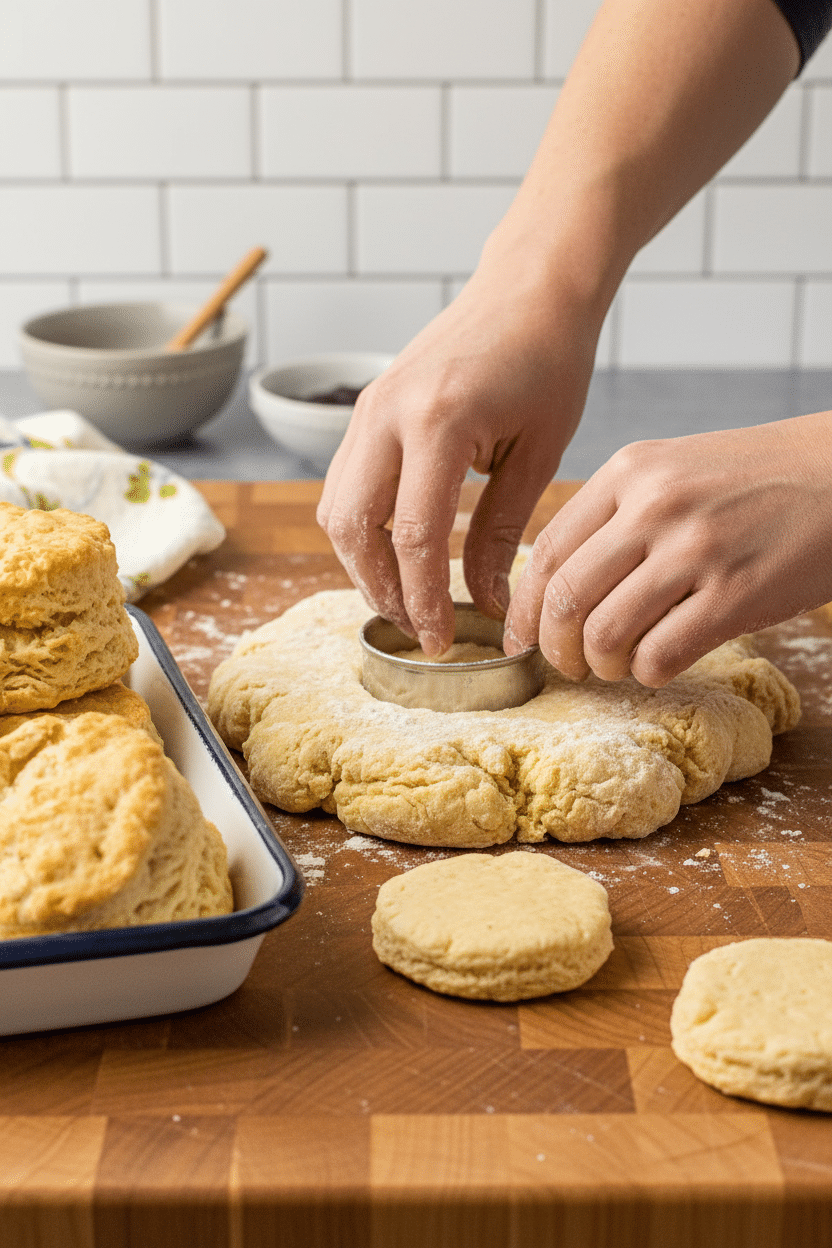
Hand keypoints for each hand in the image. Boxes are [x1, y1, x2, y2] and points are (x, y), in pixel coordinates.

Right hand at [317, 256, 599, 654]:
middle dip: (380, 589)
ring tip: (408, 596)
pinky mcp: (365, 408)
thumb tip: (489, 603)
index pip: (415, 536)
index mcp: (438, 422)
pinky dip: (363, 527)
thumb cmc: (548, 361)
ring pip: (335, 508)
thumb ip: (505, 531)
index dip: (424, 599)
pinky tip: (400, 550)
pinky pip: (344, 483)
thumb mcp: (539, 453)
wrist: (528, 287)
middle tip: (419, 625)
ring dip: (363, 562)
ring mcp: (366, 408)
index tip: (442, 640)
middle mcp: (386, 413)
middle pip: (353, 528)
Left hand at [504, 413, 831, 685]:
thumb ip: (616, 514)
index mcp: (629, 472)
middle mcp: (655, 506)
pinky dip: (648, 673)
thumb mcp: (674, 468)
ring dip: (601, 665)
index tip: (522, 639)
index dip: (525, 609)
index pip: (546, 552)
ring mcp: (696, 549)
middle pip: (566, 597)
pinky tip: (660, 664)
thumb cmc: (755, 479)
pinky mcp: (736, 594)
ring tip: (617, 665)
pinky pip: (660, 655)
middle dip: (554, 647)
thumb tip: (559, 587)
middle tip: (567, 665)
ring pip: (606, 633)